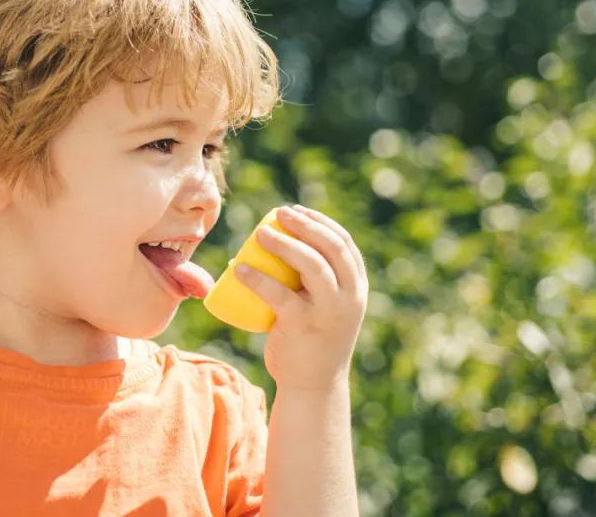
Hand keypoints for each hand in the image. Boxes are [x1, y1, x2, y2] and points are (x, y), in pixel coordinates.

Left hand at [234, 205, 368, 391]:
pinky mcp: (303, 325)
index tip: (297, 211)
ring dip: (284, 243)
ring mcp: (328, 311)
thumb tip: (269, 245)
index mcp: (356, 288)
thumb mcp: (323, 306)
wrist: (313, 384)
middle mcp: (349, 297)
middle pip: (331, 248)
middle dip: (305, 224)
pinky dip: (257, 278)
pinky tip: (239, 268)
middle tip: (278, 214)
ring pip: (312, 265)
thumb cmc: (311, 338)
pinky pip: (278, 294)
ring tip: (259, 233)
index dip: (321, 221)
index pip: (344, 243)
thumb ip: (311, 281)